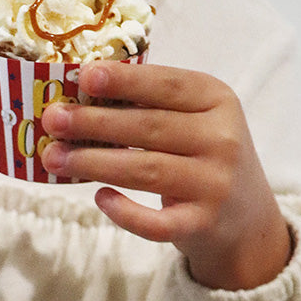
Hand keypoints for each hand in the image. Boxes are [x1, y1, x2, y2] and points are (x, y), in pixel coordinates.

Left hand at [40, 62, 291, 290]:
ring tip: (54, 158)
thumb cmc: (204, 159)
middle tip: (53, 120)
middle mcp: (221, 140)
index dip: (125, 81)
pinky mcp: (201, 224)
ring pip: (145, 170)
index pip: (167, 85)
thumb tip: (80, 96)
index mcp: (218, 101)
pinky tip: (99, 198)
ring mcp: (213, 184)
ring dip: (94, 163)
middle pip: (148, 128)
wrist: (247, 219)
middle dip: (94, 123)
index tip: (84, 76)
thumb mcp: (196, 121)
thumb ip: (152, 106)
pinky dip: (125, 212)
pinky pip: (155, 222)